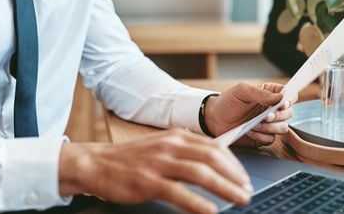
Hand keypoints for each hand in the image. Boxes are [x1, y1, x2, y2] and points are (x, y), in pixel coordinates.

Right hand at [59, 129, 251, 213]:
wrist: (96, 163)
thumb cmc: (129, 159)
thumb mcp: (159, 146)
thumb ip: (183, 150)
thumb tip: (213, 160)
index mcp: (175, 136)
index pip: (213, 146)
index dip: (233, 163)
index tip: (243, 177)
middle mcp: (169, 146)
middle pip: (212, 157)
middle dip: (234, 175)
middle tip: (246, 190)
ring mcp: (159, 163)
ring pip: (200, 173)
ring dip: (225, 187)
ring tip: (239, 199)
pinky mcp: (148, 181)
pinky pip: (178, 192)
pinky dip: (197, 202)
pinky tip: (210, 211)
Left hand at [204, 82, 296, 146]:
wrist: (214, 119)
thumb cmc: (227, 101)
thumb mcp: (241, 91)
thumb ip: (260, 93)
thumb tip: (279, 97)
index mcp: (269, 94)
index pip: (289, 95)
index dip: (290, 99)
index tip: (283, 104)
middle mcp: (271, 108)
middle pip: (289, 113)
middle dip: (278, 116)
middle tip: (266, 116)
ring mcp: (269, 123)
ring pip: (283, 128)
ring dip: (270, 127)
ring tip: (254, 124)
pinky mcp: (263, 136)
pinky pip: (271, 139)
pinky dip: (261, 136)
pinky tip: (250, 131)